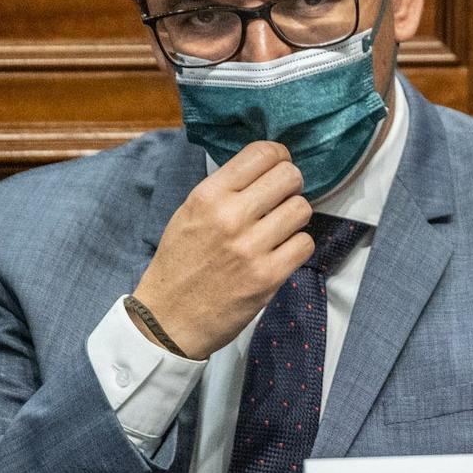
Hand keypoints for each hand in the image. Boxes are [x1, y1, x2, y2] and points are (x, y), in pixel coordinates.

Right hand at [131, 141, 313, 357]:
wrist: (168, 320)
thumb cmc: (180, 264)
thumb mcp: (189, 214)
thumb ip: (225, 190)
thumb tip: (266, 168)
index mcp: (208, 196)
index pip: (262, 153)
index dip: (279, 157)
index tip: (279, 167)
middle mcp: (230, 216)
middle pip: (290, 177)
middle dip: (292, 185)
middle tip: (283, 199)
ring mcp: (251, 247)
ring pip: (302, 209)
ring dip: (295, 217)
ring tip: (280, 228)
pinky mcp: (268, 276)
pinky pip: (305, 244)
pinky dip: (297, 247)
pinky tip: (281, 252)